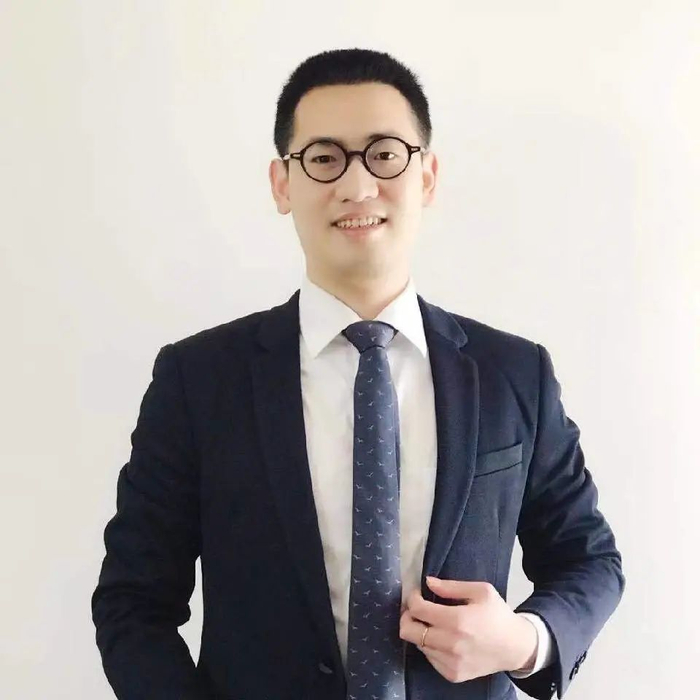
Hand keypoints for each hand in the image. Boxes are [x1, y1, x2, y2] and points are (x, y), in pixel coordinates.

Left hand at [398, 577, 537, 683]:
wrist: (515, 647)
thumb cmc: (497, 615)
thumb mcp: (481, 591)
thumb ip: (451, 586)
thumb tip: (427, 582)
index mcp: (458, 620)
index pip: (418, 609)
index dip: (412, 598)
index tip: (417, 594)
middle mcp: (451, 644)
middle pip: (408, 631)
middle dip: (407, 616)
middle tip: (415, 609)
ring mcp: (451, 663)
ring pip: (417, 644)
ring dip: (419, 631)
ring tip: (431, 623)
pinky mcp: (453, 675)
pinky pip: (429, 658)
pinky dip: (430, 646)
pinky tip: (441, 638)